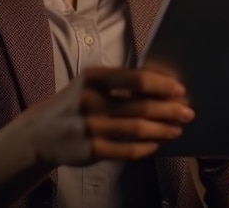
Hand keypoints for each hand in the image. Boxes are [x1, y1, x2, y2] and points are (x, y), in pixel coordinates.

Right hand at [20, 66, 193, 166]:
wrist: (40, 132)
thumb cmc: (75, 102)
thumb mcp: (90, 85)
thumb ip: (119, 84)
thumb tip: (160, 86)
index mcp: (93, 77)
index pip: (134, 78)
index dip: (161, 84)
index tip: (180, 89)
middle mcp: (90, 100)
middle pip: (139, 105)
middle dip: (168, 108)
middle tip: (188, 111)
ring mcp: (89, 126)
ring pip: (136, 128)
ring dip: (161, 129)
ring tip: (178, 128)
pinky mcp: (90, 150)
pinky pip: (126, 150)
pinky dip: (145, 148)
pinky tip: (156, 144)